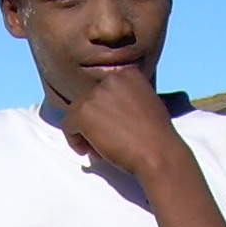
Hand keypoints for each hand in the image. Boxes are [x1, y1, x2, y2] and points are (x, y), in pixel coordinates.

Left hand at [59, 65, 183, 181]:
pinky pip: (68, 126)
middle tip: (106, 142)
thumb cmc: (156, 137)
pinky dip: (74, 141)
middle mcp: (110, 78)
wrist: (158, 153)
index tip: (112, 128)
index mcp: (127, 73)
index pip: (102, 92)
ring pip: (76, 114)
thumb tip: (109, 112)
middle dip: (94, 124)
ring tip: (102, 149)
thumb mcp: (147, 103)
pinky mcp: (84, 112)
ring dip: (85, 133)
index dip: (104, 113)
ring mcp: (96, 94)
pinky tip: (92, 152)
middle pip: (88, 102)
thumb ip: (127, 99)